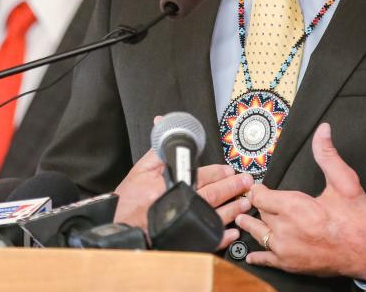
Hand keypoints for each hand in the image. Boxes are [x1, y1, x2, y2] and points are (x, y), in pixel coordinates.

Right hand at [114, 118, 254, 249]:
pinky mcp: (184, 241)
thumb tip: (163, 124)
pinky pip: (208, 240)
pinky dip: (222, 237)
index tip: (229, 170)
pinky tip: (233, 232)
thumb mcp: (141, 169)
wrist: (119, 227)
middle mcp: (180, 206)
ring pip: (215, 217)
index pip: (200, 176)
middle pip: (212, 195)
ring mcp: (184, 225)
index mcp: (171, 186)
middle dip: (232, 188)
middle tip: (246, 183)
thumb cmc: (129, 199)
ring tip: (245, 203)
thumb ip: (158, 148)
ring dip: (233, 210)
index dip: (218, 173)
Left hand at [234, 122, 365, 279]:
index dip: (258, 189)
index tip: (258, 186)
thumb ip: (327, 155)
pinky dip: (257, 255)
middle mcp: (285, 230)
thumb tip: (322, 131)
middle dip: (258, 205)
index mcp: (295, 207)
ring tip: (242, 219)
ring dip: (252, 225)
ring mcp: (285, 250)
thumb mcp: (345, 181)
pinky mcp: (290, 265)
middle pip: (260, 213)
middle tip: (252, 200)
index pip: (260, 196)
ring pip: (259, 234)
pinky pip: (266, 259)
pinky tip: (251, 254)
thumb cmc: (358, 219)